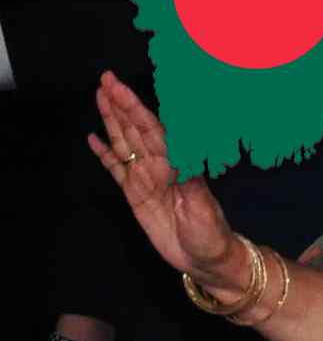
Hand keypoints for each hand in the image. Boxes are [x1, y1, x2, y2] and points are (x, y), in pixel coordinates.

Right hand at [87, 71, 243, 287]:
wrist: (206, 260)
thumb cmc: (211, 236)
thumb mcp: (202, 212)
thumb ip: (191, 186)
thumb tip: (183, 159)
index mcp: (177, 166)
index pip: (153, 129)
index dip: (136, 107)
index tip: (121, 88)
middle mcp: (161, 166)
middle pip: (137, 129)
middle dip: (121, 104)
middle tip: (105, 79)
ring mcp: (147, 179)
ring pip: (126, 143)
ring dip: (113, 120)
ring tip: (100, 97)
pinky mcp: (136, 195)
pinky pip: (117, 170)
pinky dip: (105, 154)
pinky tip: (94, 138)